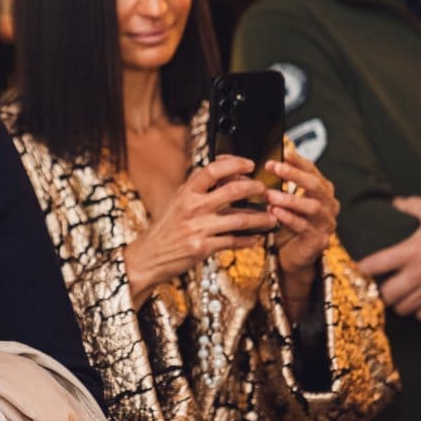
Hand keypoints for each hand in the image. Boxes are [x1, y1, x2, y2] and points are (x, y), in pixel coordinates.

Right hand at [124, 155, 275, 306]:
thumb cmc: (166, 228)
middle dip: (255, 189)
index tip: (249, 164)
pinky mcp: (203, 248)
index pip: (213, 170)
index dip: (235, 164)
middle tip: (265, 191)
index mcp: (186, 192)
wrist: (149, 256)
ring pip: (240, 219)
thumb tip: (227, 175)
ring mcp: (198, 228)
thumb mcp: (178, 202)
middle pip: (232, 191)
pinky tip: (256, 238)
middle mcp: (192, 207)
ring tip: (271, 218)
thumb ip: (199, 189)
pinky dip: (248, 240)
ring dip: (260, 218)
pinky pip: (233, 241)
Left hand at [264, 151, 339, 320]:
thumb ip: (274, 183)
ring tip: (270, 195)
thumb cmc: (286, 224)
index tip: (282, 152)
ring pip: (313, 207)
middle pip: (316, 185)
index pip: (313, 171)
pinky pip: (305, 227)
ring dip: (290, 199)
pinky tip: (274, 213)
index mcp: (321, 192)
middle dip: (294, 175)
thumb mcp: (281, 201)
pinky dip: (289, 218)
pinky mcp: (319, 241)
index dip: (298, 161)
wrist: (292, 257)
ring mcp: (326, 224)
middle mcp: (328, 205)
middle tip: (274, 167)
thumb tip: (251, 163)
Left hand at [359, 197, 420, 321]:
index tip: (358, 269)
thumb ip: (413, 206)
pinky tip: (419, 302)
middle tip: (380, 286)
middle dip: (379, 291)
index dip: (361, 268)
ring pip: (403, 309)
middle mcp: (420, 273)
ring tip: (399, 295)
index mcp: (413, 250)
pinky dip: (418, 311)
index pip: (375, 265)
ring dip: (398, 303)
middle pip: (386, 294)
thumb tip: (395, 202)